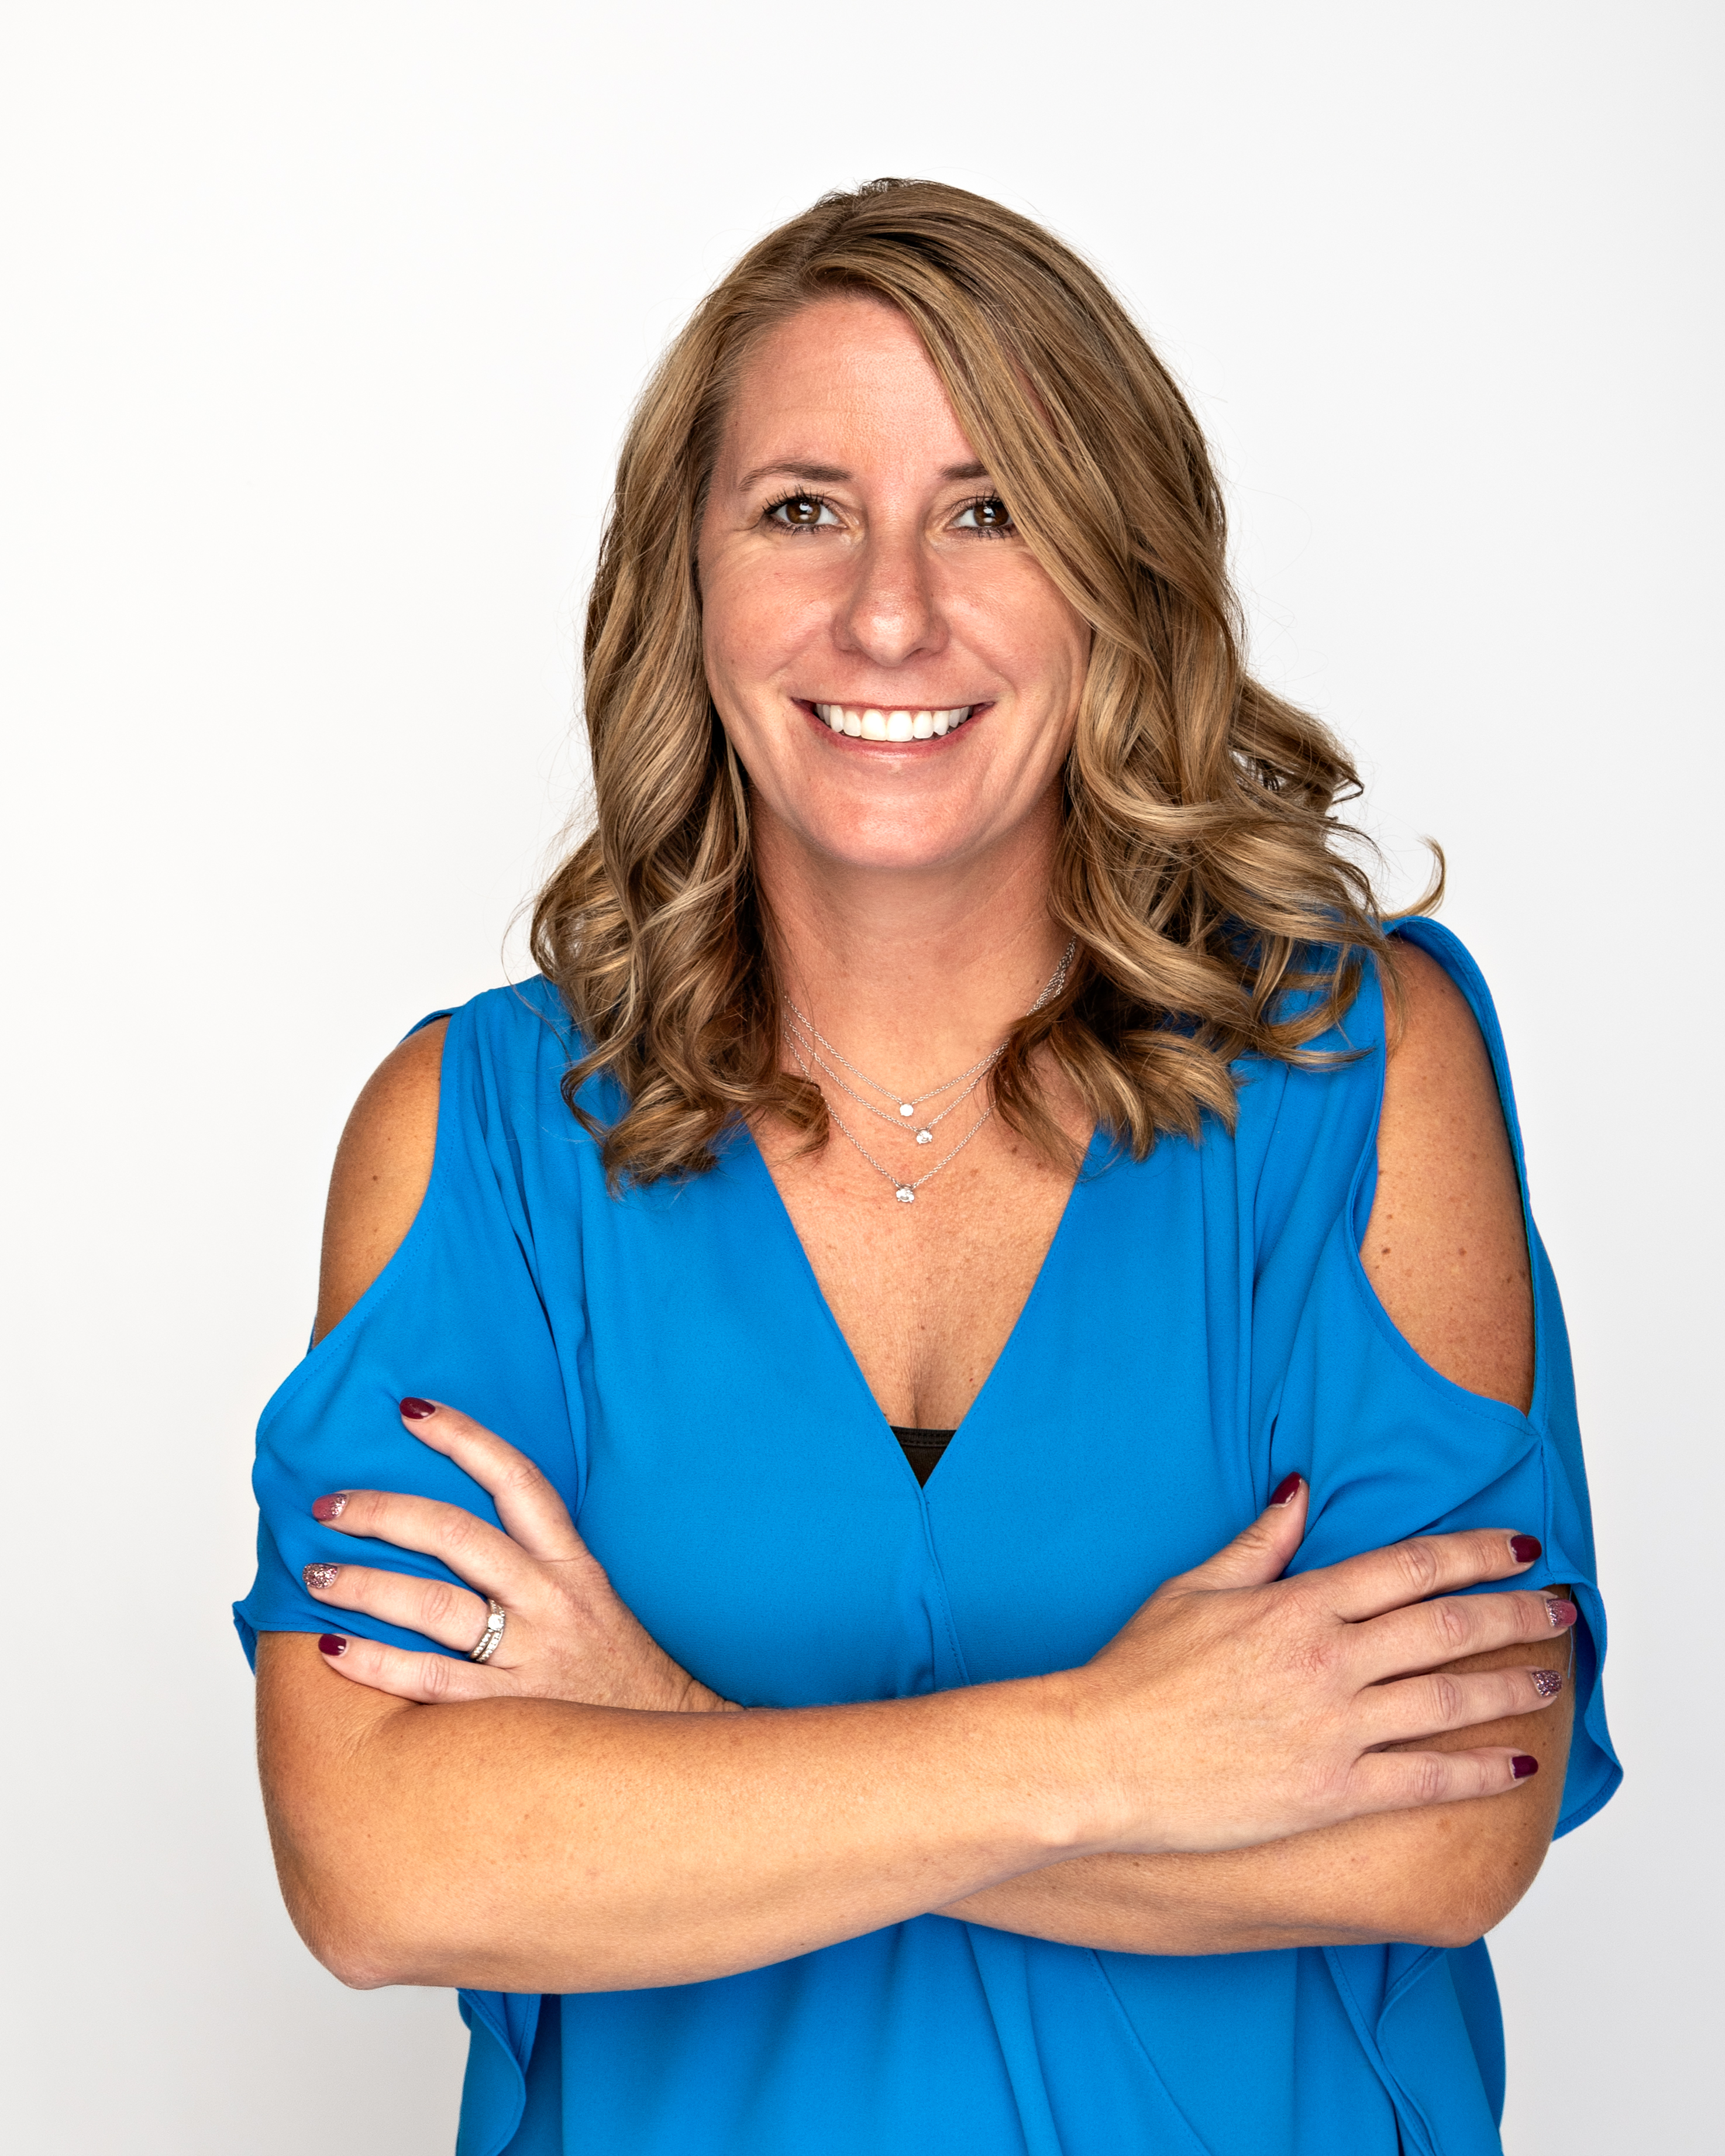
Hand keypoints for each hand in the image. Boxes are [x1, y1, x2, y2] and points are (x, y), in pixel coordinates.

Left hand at [301, 1399, 736, 1712]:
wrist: (666, 1751)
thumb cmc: (617, 1674)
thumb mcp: (591, 1599)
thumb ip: (536, 1564)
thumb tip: (453, 1531)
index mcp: (572, 1565)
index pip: (518, 1480)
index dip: (464, 1437)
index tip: (411, 1410)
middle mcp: (550, 1601)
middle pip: (458, 1535)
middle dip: (384, 1511)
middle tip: (328, 1505)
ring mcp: (530, 1657)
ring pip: (435, 1606)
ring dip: (365, 1584)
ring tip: (314, 1575)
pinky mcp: (510, 1714)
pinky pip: (429, 1682)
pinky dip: (376, 1663)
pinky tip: (333, 1649)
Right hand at [1074, 1476, 1576, 1854]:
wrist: (1100, 1756)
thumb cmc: (1136, 1674)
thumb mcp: (1193, 1588)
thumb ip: (1262, 1542)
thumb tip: (1301, 1489)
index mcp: (1297, 1604)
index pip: (1409, 1565)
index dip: (1473, 1552)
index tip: (1518, 1546)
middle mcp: (1327, 1660)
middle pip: (1445, 1626)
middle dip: (1513, 1614)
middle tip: (1559, 1608)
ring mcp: (1333, 1727)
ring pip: (1448, 1699)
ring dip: (1509, 1687)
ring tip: (1549, 1681)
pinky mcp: (1330, 1790)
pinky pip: (1426, 1779)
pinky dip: (1479, 1771)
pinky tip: (1516, 1765)